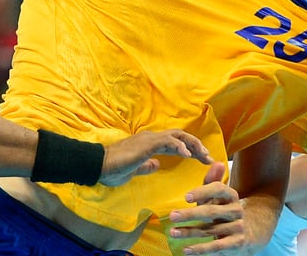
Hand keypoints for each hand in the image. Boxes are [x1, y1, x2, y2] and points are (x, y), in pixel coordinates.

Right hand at [99, 129, 213, 186]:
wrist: (98, 166)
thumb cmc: (112, 169)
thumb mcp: (134, 170)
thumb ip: (146, 166)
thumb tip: (157, 165)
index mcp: (148, 144)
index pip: (174, 142)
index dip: (189, 149)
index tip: (201, 159)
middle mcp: (150, 138)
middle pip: (179, 136)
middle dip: (196, 145)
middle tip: (208, 158)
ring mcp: (148, 139)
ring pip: (177, 135)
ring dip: (192, 144)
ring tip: (203, 155)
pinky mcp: (146, 144)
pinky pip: (167, 141)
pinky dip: (179, 146)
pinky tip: (188, 154)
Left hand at [168, 163, 248, 254]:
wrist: (251, 232)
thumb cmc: (224, 210)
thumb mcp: (218, 196)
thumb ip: (213, 181)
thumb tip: (217, 162)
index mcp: (231, 195)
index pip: (219, 189)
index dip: (203, 192)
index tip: (185, 197)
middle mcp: (236, 211)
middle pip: (211, 212)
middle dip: (190, 214)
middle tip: (172, 216)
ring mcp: (238, 228)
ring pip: (210, 230)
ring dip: (189, 232)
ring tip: (172, 232)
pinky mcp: (237, 243)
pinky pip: (217, 246)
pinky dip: (201, 249)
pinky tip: (186, 250)